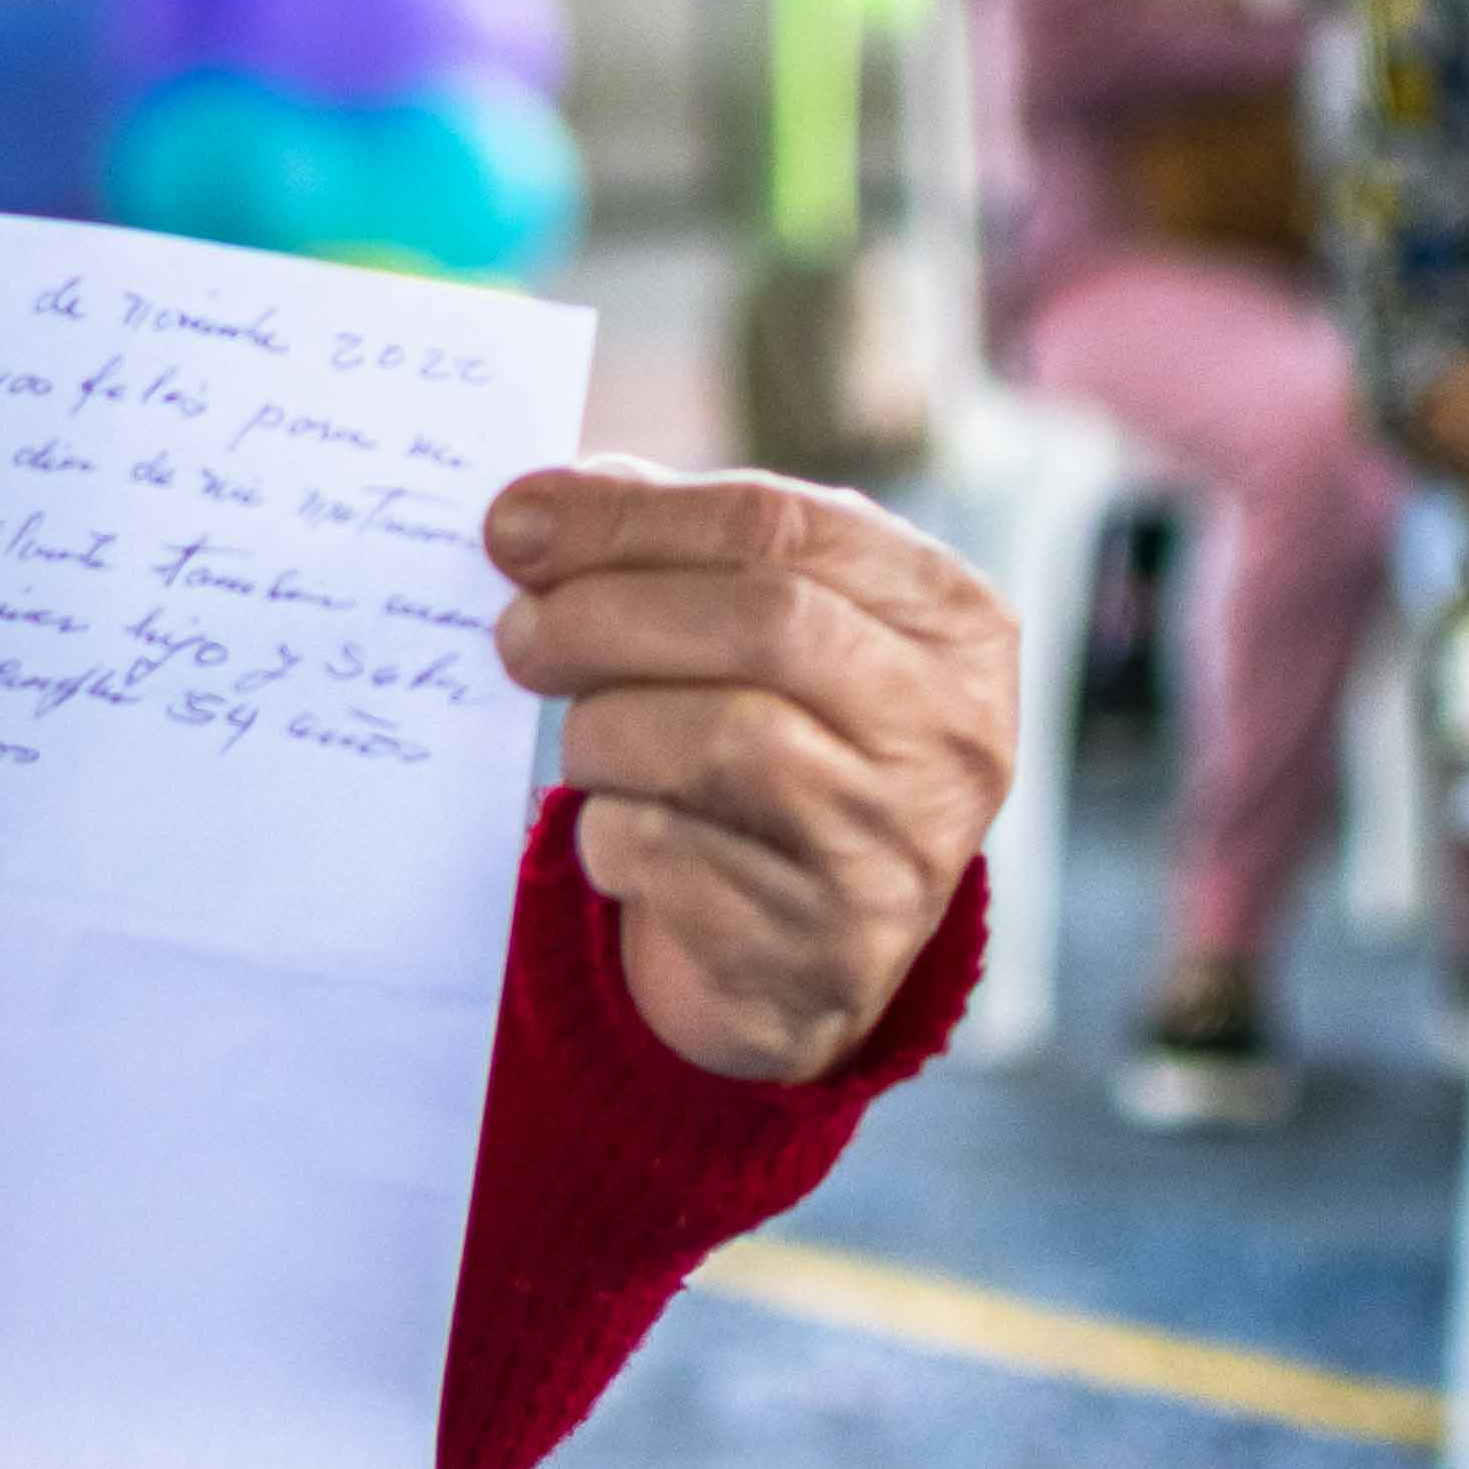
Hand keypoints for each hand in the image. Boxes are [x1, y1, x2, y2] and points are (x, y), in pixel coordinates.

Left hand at [487, 459, 1014, 1082]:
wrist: (798, 958)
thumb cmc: (772, 746)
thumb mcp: (760, 629)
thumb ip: (673, 545)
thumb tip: (539, 510)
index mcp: (951, 618)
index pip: (784, 524)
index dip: (632, 516)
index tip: (515, 523)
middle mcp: (952, 731)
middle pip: (762, 622)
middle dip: (604, 615)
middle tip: (517, 631)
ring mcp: (902, 846)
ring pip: (718, 740)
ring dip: (603, 731)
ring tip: (579, 739)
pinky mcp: (829, 946)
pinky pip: (673, 855)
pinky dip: (611, 835)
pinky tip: (617, 832)